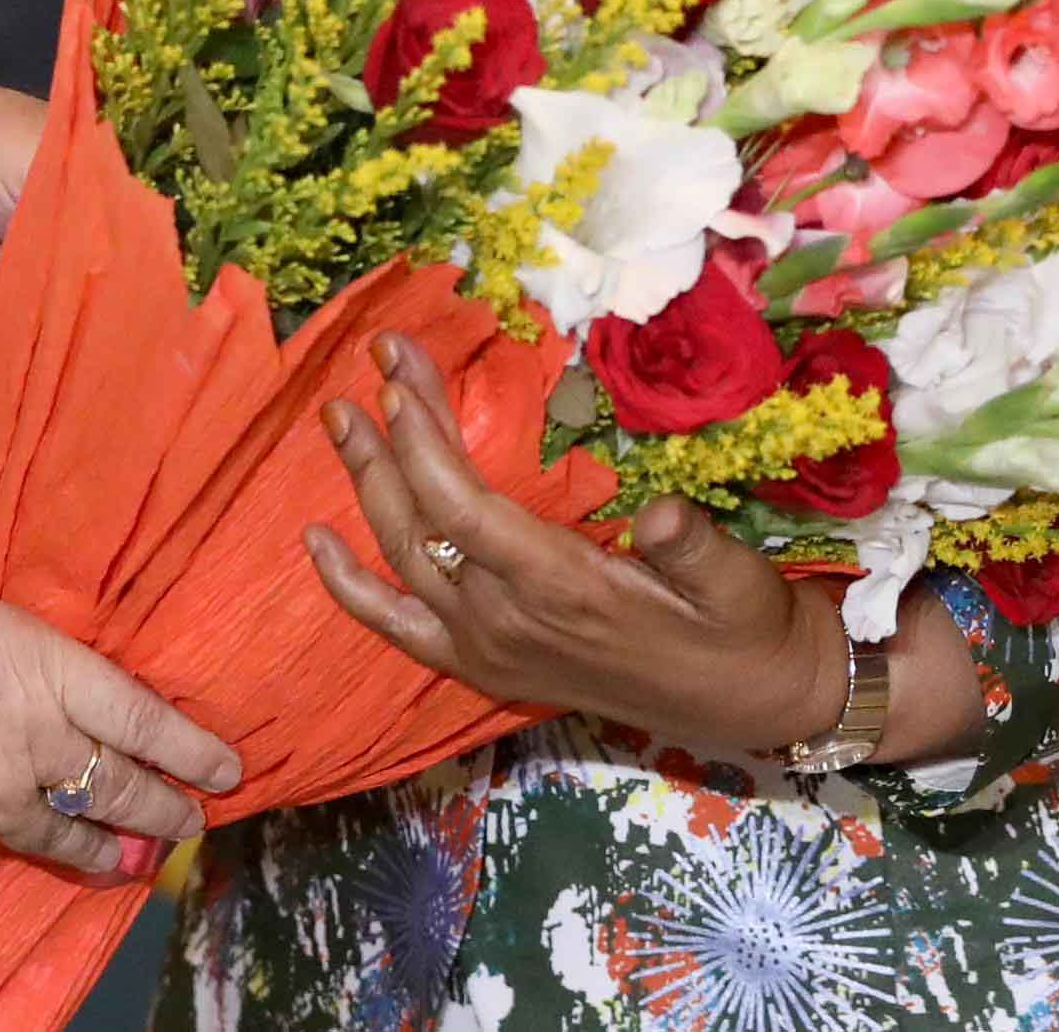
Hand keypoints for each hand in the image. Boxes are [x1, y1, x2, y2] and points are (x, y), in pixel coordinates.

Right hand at [0, 505, 239, 880]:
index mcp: (41, 667)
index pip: (141, 717)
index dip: (191, 747)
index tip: (226, 767)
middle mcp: (33, 745)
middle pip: (119, 788)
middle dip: (165, 808)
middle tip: (192, 823)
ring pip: (65, 837)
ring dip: (105, 851)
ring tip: (129, 863)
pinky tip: (0, 840)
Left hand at [306, 331, 849, 753]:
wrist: (746, 703)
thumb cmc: (741, 627)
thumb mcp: (738, 584)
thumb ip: (696, 551)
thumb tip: (666, 516)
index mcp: (562, 588)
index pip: (462, 508)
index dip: (422, 441)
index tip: (397, 373)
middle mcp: (506, 621)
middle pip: (419, 518)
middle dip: (387, 436)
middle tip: (373, 355)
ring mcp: (485, 649)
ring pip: (399, 558)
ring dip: (365, 483)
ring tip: (338, 415)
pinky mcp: (481, 667)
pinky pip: (396, 628)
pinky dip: (348, 587)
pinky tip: (312, 540)